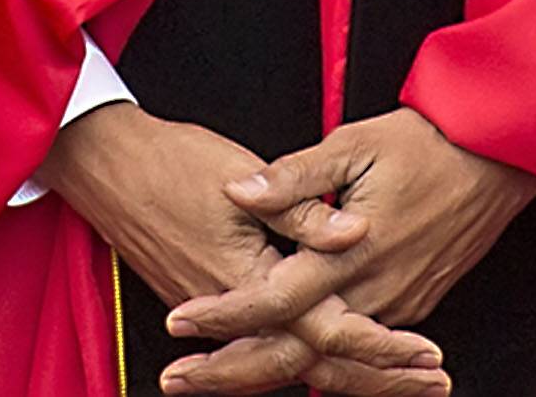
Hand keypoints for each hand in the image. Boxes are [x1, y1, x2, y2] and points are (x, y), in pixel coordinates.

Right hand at [38, 106, 444, 396]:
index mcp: (248, 277)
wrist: (104, 164)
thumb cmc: (171, 161)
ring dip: (348, 375)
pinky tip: (336, 360)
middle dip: (376, 379)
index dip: (380, 344)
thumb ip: (303, 207)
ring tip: (400, 381)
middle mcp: (231, 309)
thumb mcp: (242, 173)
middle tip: (431, 385)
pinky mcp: (206, 303)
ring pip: (289, 364)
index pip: (326, 328)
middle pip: (312, 364)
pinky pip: (265, 348)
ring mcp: (214, 312)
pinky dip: (307, 360)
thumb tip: (358, 229)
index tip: (425, 354)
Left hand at [174, 109, 535, 361]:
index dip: (223, 315)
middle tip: (178, 377)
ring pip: (325, 359)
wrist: (496, 156)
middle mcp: (376, 291)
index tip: (179, 324)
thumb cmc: (425, 143)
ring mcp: (398, 304)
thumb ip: (293, 176)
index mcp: (353, 252)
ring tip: (213, 375)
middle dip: (232, 371)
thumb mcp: (353, 143)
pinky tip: (275, 357)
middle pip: (295, 353)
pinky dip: (313, 360)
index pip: (275, 300)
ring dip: (267, 371)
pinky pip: (354, 349)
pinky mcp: (412, 304)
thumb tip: (239, 190)